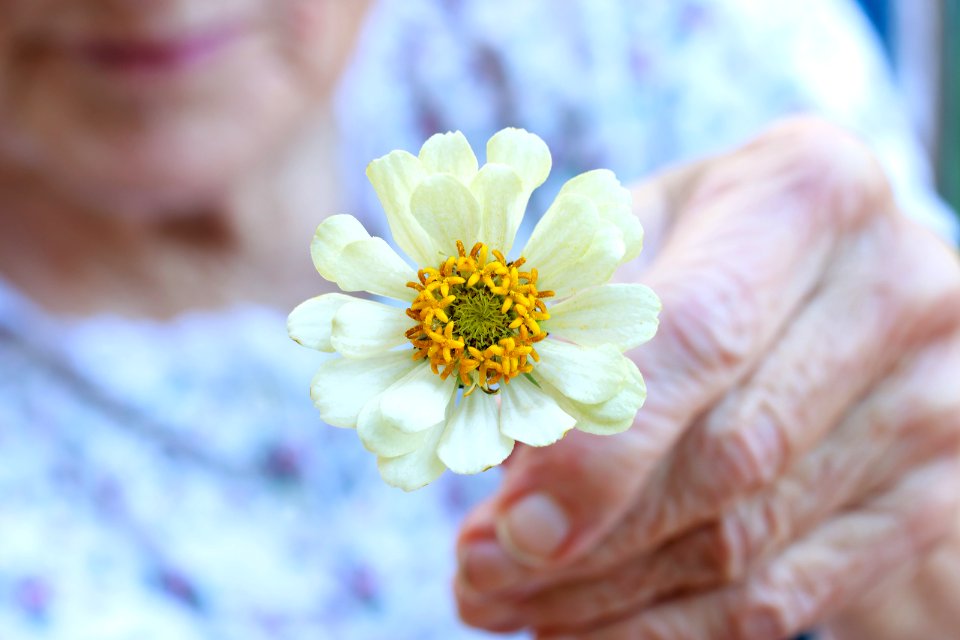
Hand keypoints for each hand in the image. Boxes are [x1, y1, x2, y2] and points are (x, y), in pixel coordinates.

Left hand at [453, 117, 959, 638]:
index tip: (514, 526)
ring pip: (748, 539)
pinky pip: (790, 590)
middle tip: (479, 575)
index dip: (602, 443)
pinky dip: (674, 625)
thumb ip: (568, 322)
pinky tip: (587, 625)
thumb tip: (502, 454)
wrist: (838, 293)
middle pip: (728, 454)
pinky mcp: (931, 491)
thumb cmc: (704, 248)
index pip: (700, 333)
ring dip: (611, 592)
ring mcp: (931, 398)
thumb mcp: (638, 238)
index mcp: (809, 190)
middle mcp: (895, 288)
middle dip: (589, 538)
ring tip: (508, 601)